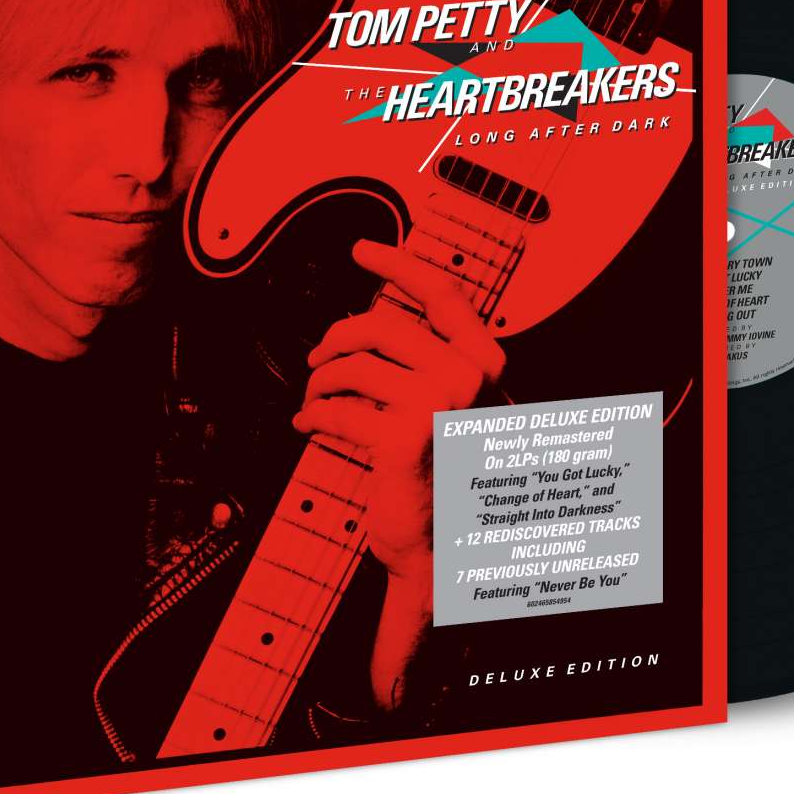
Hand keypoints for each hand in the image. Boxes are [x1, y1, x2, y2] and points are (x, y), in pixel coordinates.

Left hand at [290, 238, 507, 587]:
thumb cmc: (446, 475)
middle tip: (318, 357)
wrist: (448, 543)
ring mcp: (437, 406)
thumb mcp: (451, 405)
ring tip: (314, 398)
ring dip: (320, 381)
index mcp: (485, 362)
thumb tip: (375, 311)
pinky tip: (309, 426)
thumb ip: (429, 359)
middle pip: (382, 324)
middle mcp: (468, 377)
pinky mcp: (401, 438)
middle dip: (336, 337)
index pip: (442, 293)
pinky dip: (313, 417)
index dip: (399, 265)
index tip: (364, 250)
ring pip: (353, 365)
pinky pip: (337, 408)